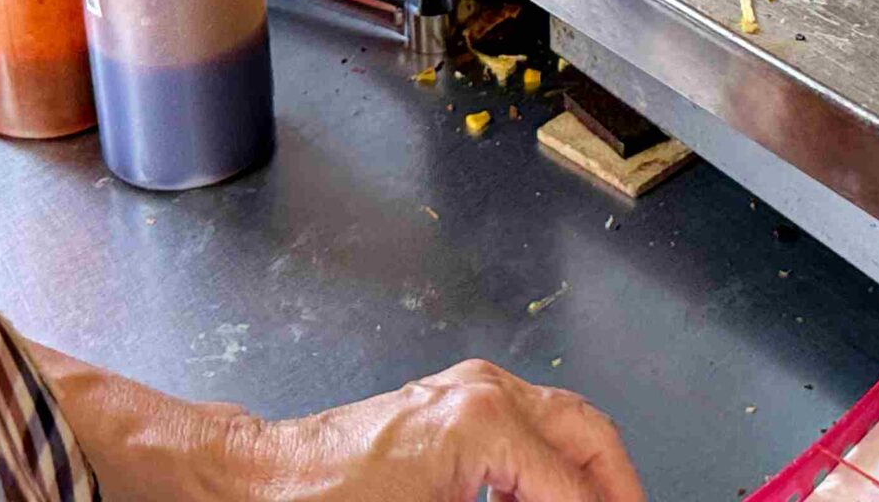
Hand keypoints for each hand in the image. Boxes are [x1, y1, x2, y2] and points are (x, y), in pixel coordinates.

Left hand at [241, 360, 643, 501]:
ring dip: (585, 472)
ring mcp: (470, 389)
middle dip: (617, 484)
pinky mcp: (453, 401)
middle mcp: (486, 392)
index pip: (572, 490)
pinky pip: (530, 423)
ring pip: (565, 422)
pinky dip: (551, 462)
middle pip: (589, 434)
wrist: (262, 481)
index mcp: (485, 424)